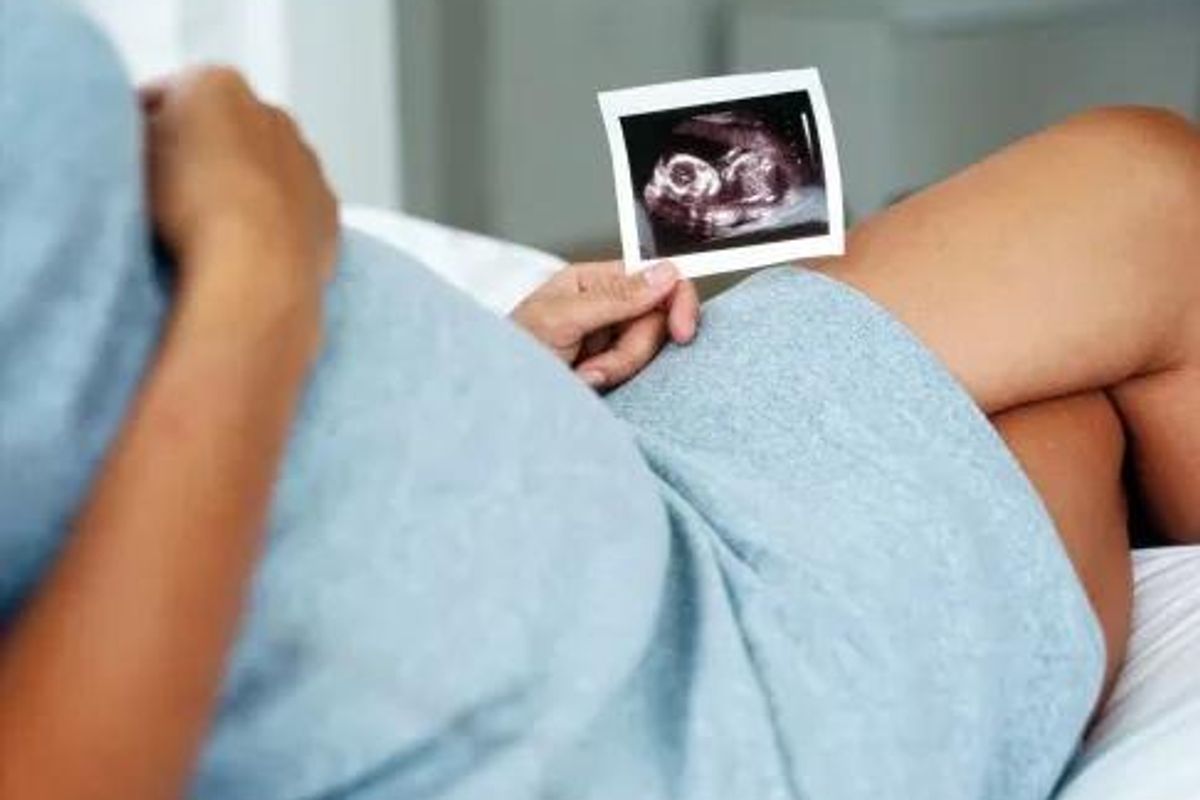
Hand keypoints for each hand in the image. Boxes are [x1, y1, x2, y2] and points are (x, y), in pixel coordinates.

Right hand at [141, 67, 337, 298]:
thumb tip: (148, 142)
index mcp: (217, 85)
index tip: (133, 162)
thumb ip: (141, 134)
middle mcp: (272, 114)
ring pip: (266, 169)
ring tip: (213, 229)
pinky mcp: (328, 208)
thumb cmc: (186, 209)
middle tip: (172, 196)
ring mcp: (307, 161)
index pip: (168, 97)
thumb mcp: (134, 156)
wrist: (255, 268)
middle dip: (203, 155)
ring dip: (244, 189)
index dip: (144, 130)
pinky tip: (252, 248)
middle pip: (226, 129)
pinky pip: (296, 209)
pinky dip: (277, 222)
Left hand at [510, 261, 698, 389]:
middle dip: (629, 350)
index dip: (675, 301)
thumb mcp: (561, 320)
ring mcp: (608, 340)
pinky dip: (612, 382)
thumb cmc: (511, 353)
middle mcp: (604, 306)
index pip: (653, 277)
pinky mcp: (609, 370)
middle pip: (655, 320)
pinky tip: (585, 384)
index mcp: (591, 281)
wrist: (496, 403)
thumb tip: (665, 273)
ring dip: (615, 369)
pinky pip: (637, 374)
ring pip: (646, 351)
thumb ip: (616, 298)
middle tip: (593, 366)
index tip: (683, 333)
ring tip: (581, 377)